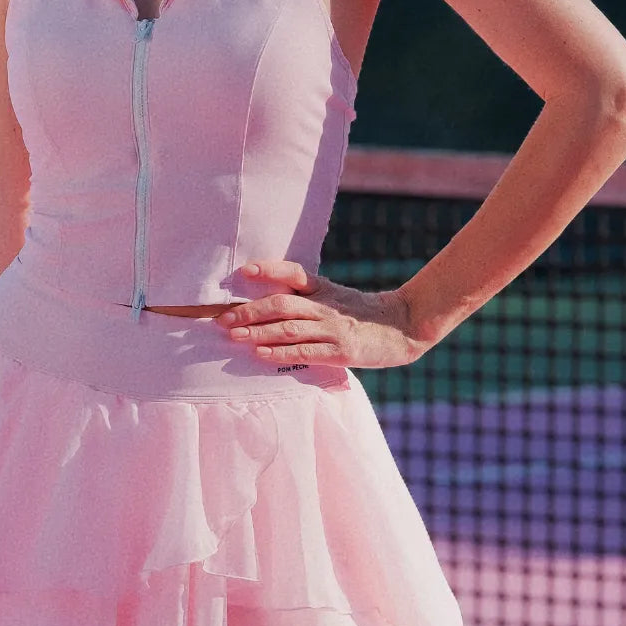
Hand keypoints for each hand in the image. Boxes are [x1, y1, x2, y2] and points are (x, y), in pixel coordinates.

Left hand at [216, 259, 423, 369]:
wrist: (403, 327)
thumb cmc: (363, 314)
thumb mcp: (337, 297)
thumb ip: (309, 298)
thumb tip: (268, 303)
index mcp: (324, 288)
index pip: (294, 273)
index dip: (269, 270)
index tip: (245, 270)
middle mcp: (325, 306)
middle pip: (281, 304)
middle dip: (249, 311)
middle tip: (222, 318)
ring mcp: (333, 329)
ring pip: (288, 328)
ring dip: (257, 332)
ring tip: (233, 336)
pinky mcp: (340, 351)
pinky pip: (305, 352)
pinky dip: (280, 353)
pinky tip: (260, 355)